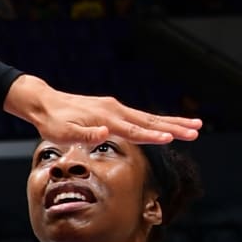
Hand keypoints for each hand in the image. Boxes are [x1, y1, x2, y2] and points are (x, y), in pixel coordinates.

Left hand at [5, 75, 200, 147]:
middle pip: (150, 122)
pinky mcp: (113, 109)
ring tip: (195, 126)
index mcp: (105, 119)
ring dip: (172, 123)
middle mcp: (115, 111)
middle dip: (175, 127)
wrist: (45, 103)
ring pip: (149, 117)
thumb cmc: (53, 122)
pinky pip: (140, 116)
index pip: (134, 131)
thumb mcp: (62, 134)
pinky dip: (157, 121)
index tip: (172, 139)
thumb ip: (84, 135)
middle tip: (196, 131)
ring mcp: (116, 108)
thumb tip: (104, 134)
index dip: (153, 137)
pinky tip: (169, 125)